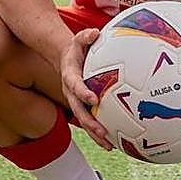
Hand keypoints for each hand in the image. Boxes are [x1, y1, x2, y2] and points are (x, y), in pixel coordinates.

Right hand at [59, 28, 113, 150]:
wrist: (65, 59)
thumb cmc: (76, 49)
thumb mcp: (78, 39)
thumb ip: (85, 36)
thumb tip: (94, 33)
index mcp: (70, 77)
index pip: (75, 86)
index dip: (83, 93)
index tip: (93, 99)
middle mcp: (71, 93)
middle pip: (79, 111)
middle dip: (90, 123)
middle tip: (103, 132)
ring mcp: (76, 102)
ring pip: (85, 121)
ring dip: (96, 134)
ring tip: (109, 146)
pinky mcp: (83, 107)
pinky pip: (91, 121)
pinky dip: (100, 133)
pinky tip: (114, 142)